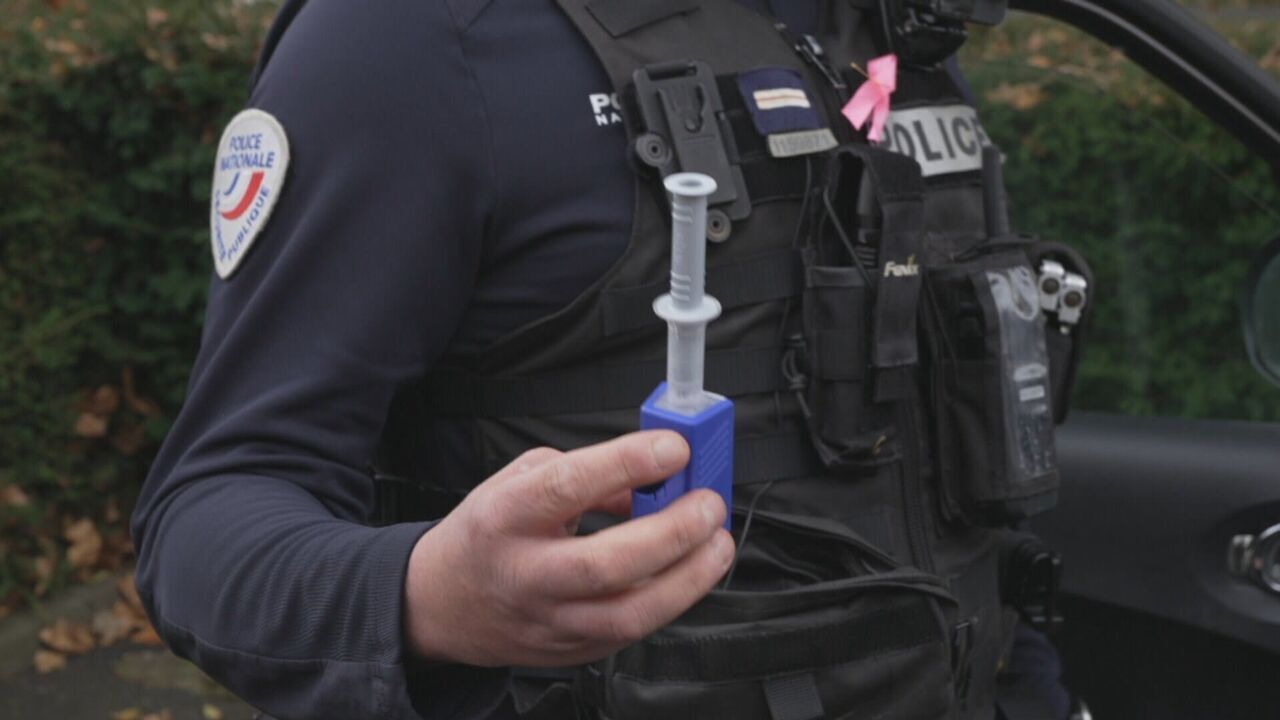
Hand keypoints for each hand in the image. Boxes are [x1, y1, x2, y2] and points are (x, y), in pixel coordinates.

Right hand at [402, 431, 732, 667]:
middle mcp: (525, 573)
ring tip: (717, 544)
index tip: (674, 448)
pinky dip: (670, 600)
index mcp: (505, 516)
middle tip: (708, 505)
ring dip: (687, 578)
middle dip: (671, 532)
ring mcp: (549, 620)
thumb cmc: (491, 532)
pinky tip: (688, 574)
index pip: (567, 487)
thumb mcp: (522, 479)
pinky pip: (632, 631)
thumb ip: (588, 474)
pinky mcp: (572, 652)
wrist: (445, 602)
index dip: (627, 464)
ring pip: (627, 614)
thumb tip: (654, 478)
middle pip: (605, 564)